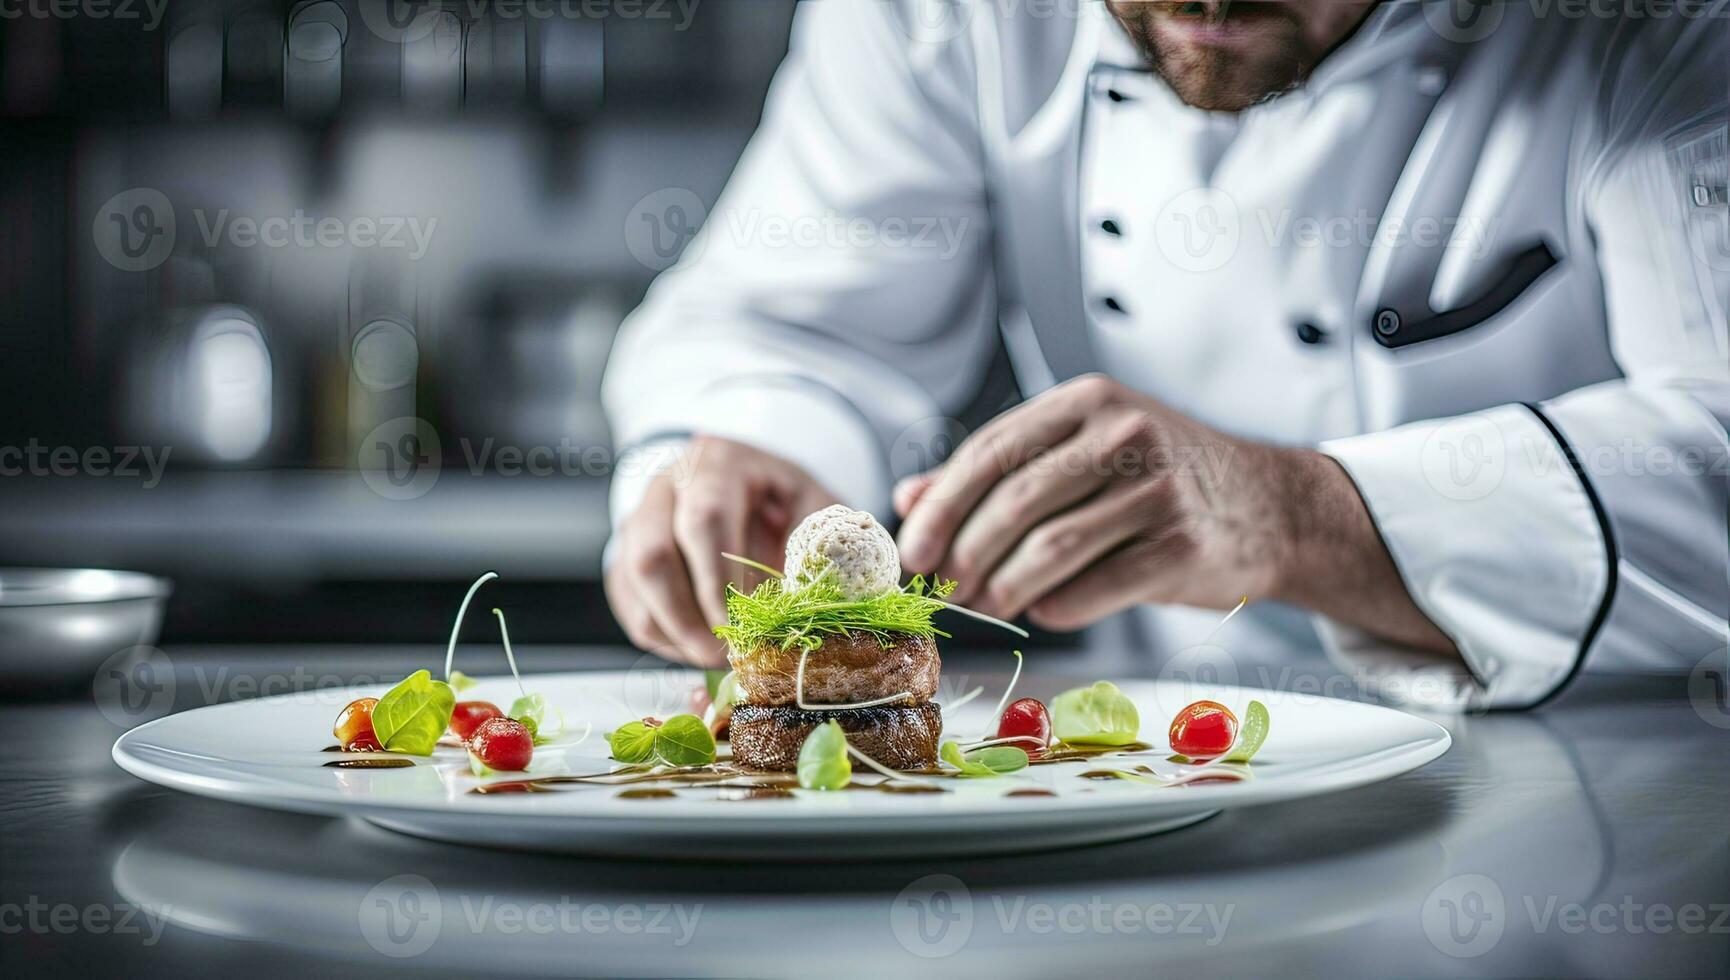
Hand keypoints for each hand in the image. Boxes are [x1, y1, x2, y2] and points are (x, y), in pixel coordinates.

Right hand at [605, 436, 837, 665]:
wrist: (752, 490)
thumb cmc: (785, 501)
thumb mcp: (813, 508)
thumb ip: (812, 548)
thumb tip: (799, 606)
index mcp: (717, 463)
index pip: (705, 520)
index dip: (718, 582)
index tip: (739, 627)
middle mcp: (667, 486)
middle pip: (653, 554)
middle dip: (686, 617)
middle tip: (721, 654)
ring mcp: (639, 519)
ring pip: (634, 584)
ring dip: (673, 631)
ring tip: (714, 654)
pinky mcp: (626, 555)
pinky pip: (631, 603)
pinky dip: (662, 634)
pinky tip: (697, 642)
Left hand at [894, 375, 1453, 651]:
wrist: (1271, 507)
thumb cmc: (1161, 480)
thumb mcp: (1082, 452)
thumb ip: (998, 471)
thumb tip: (910, 498)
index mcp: (1087, 402)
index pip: (991, 451)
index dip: (941, 506)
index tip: (912, 550)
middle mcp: (1124, 433)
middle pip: (1015, 501)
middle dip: (965, 553)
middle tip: (942, 589)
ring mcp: (1158, 488)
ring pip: (1050, 548)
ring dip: (1004, 587)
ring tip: (985, 606)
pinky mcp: (1182, 544)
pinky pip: (1097, 585)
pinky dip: (1058, 606)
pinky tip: (1045, 610)